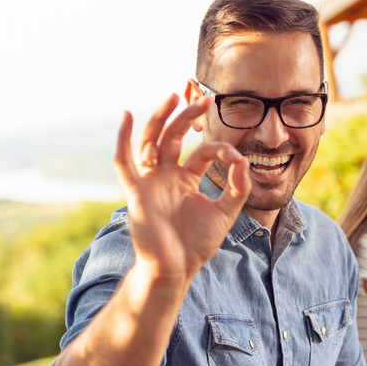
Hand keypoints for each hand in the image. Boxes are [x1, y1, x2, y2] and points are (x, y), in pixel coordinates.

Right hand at [114, 94, 250, 283]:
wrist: (175, 269)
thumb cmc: (196, 244)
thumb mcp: (225, 213)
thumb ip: (237, 188)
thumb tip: (244, 160)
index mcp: (185, 178)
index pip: (202, 152)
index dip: (220, 151)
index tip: (237, 158)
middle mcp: (166, 175)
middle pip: (174, 136)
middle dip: (187, 117)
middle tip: (204, 100)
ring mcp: (149, 180)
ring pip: (151, 141)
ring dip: (161, 118)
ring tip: (173, 96)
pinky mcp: (135, 191)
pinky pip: (124, 161)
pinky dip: (122, 138)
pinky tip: (125, 116)